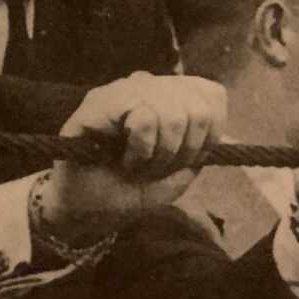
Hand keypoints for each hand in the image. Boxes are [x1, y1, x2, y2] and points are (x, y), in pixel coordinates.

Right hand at [41, 72, 226, 244]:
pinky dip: (142, 150)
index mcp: (165, 94)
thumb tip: (213, 128)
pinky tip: (124, 161)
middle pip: (197, 107)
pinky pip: (144, 118)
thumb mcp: (178, 174)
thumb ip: (201, 148)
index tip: (185, 160)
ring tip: (139, 167)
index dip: (209, 134)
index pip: (211, 94)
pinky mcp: (95, 105)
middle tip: (158, 168)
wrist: (86, 212)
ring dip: (161, 154)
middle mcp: (143, 85)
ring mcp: (118, 92)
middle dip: (184, 151)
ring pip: (172, 112)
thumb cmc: (129, 190)